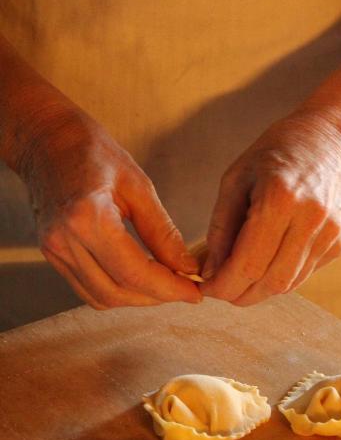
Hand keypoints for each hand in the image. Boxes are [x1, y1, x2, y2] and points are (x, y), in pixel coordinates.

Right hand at [21, 107, 201, 308]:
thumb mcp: (138, 185)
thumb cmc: (92, 152)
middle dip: (157, 296)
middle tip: (186, 288)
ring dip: (138, 299)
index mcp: (87, 218)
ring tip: (166, 285)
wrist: (47, 140)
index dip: (169, 288)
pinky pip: (87, 289)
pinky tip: (139, 280)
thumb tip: (187, 267)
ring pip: (102, 297)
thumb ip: (162, 232)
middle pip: (118, 292)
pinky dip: (117, 292)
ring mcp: (53, 250)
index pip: (134, 272)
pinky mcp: (51, 255)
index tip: (195, 291)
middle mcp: (65, 240)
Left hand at [201, 111, 340, 305]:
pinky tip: (267, 260)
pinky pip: (303, 274)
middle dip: (238, 294)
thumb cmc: (279, 150)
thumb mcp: (236, 178)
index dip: (222, 286)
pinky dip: (279, 277)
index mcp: (279, 199)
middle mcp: (310, 220)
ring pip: (287, 285)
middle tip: (219, 288)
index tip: (205, 287)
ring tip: (239, 275)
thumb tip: (210, 271)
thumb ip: (221, 227)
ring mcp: (330, 234)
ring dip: (258, 290)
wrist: (337, 139)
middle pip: (269, 283)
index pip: (248, 264)